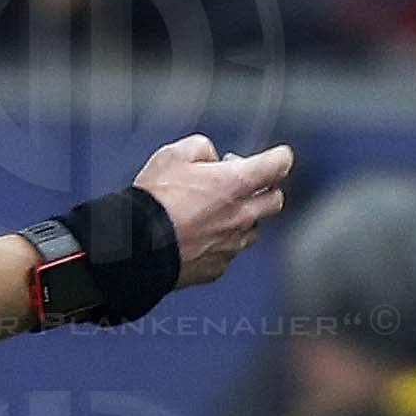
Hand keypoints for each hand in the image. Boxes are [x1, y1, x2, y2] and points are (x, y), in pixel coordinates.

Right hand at [135, 133, 293, 286]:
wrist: (136, 246)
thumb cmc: (153, 201)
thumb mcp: (173, 155)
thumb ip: (202, 149)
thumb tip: (211, 158)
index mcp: (235, 183)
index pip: (278, 165)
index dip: (279, 157)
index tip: (276, 157)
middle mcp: (241, 215)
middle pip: (275, 200)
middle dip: (264, 188)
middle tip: (242, 183)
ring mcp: (232, 244)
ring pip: (254, 229)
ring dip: (243, 217)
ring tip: (215, 212)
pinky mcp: (218, 266)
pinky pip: (230, 251)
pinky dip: (221, 241)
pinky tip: (199, 236)